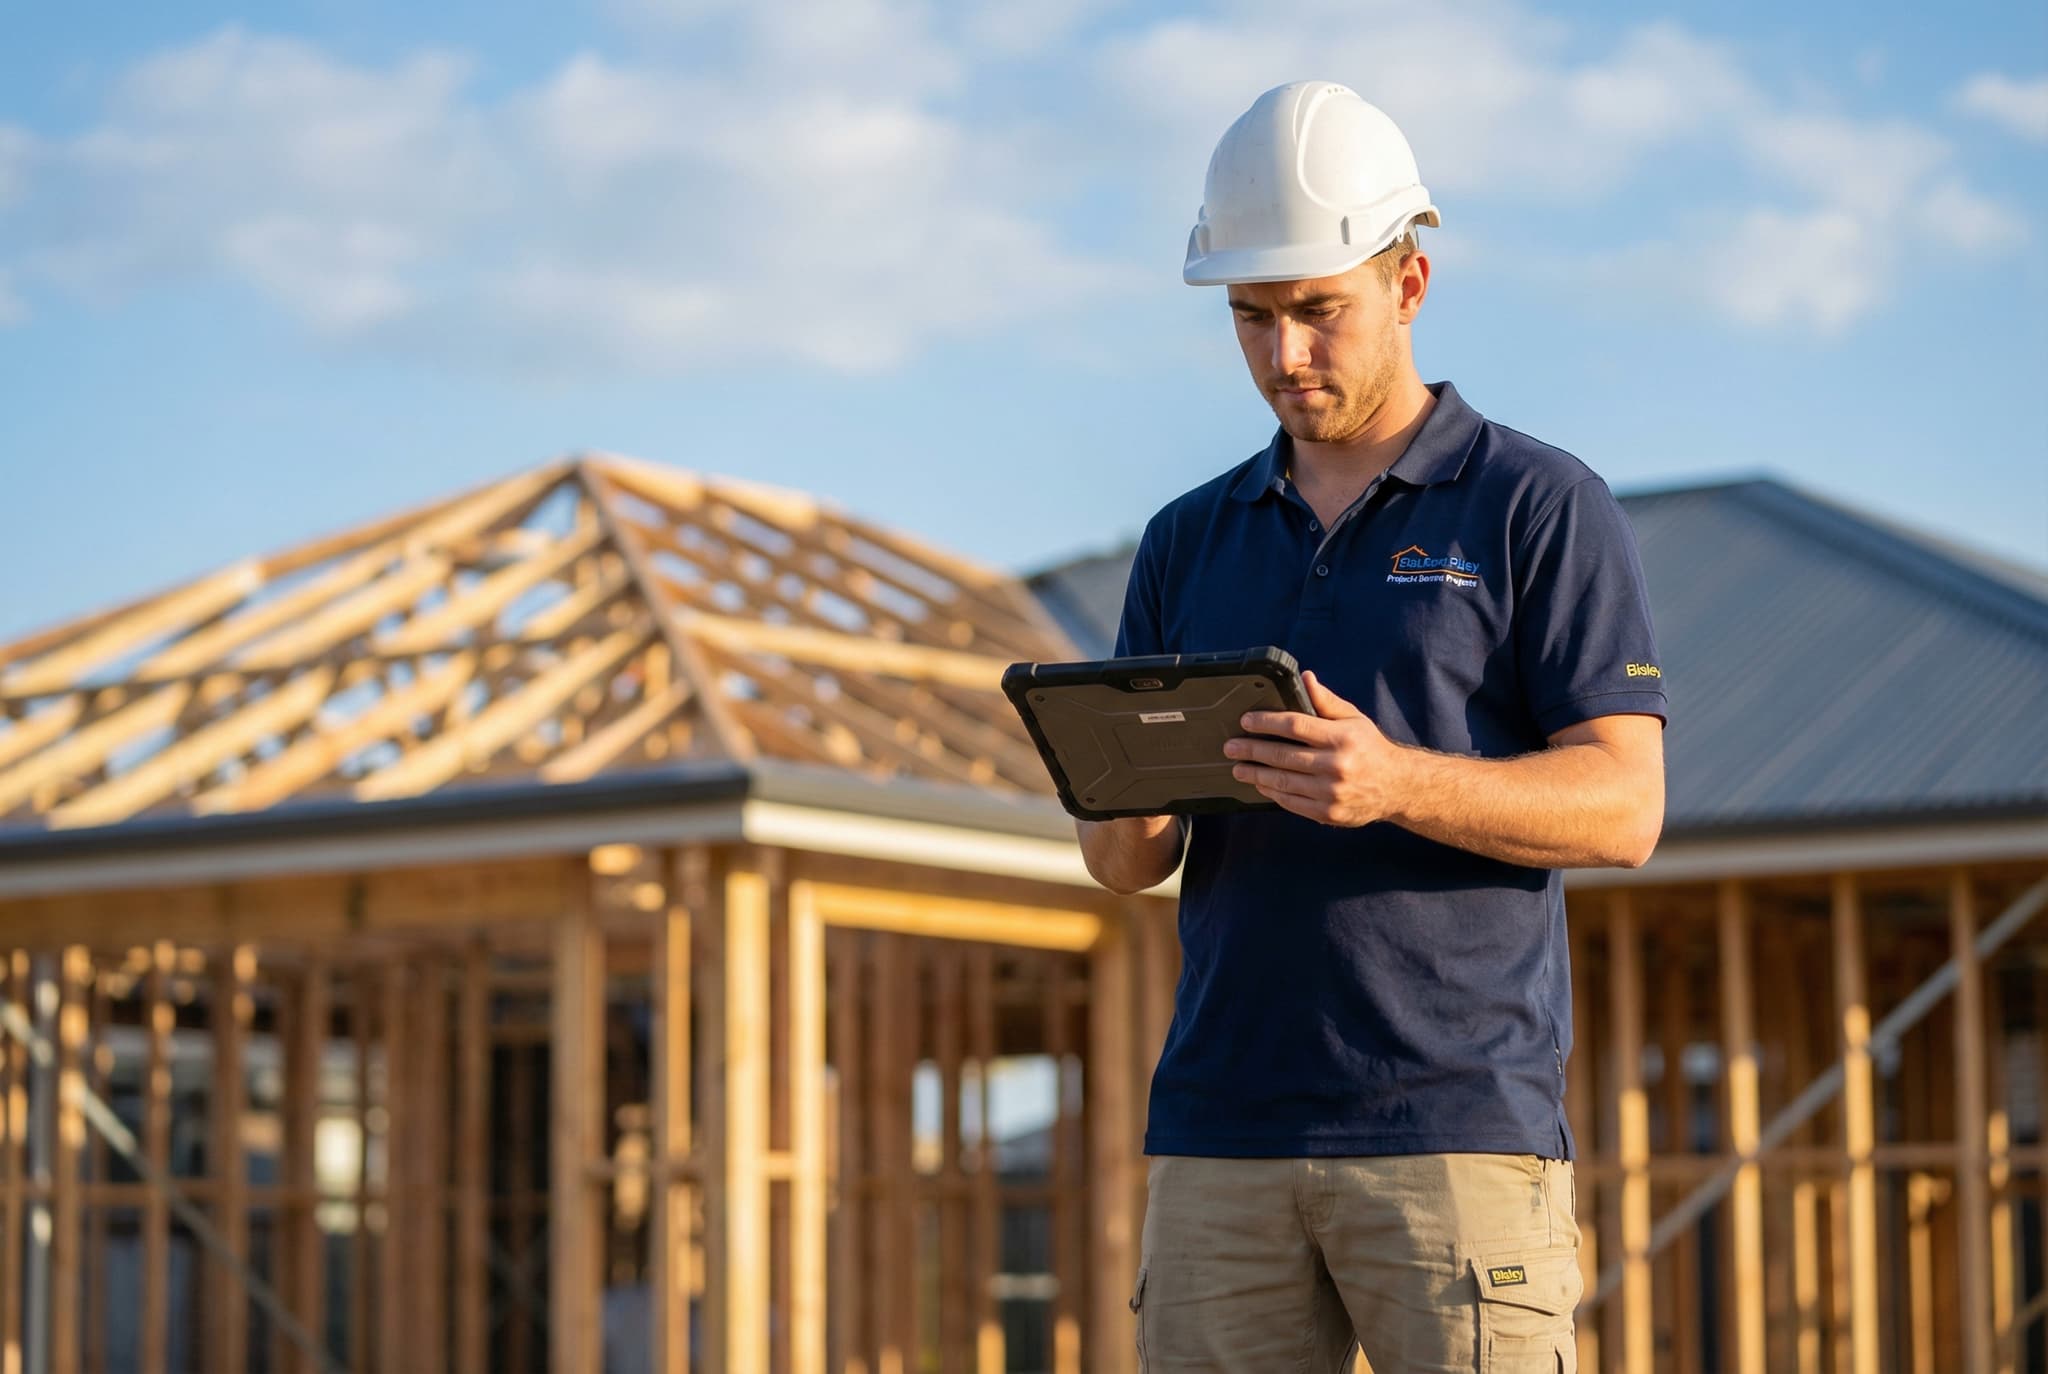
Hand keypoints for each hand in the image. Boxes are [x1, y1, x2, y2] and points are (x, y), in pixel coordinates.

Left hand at [1223, 670, 1404, 826]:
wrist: (1396, 787)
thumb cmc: (1370, 748)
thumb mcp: (1354, 719)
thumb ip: (1326, 701)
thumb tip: (1305, 678)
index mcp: (1341, 737)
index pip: (1295, 725)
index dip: (1266, 722)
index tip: (1246, 721)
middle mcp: (1336, 765)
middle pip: (1282, 755)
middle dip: (1251, 750)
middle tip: (1230, 747)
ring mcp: (1331, 792)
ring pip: (1283, 782)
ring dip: (1255, 774)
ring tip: (1238, 768)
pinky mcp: (1328, 813)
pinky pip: (1292, 802)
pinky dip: (1272, 793)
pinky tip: (1260, 784)